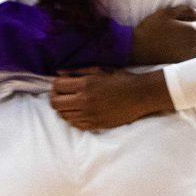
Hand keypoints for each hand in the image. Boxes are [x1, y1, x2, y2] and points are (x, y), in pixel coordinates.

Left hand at [50, 69, 171, 131]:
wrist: (140, 96)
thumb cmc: (121, 79)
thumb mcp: (100, 70)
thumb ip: (77, 71)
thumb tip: (59, 73)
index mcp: (86, 84)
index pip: (57, 86)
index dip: (56, 84)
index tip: (60, 84)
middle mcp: (85, 101)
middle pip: (55, 103)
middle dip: (55, 97)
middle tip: (61, 95)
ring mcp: (90, 115)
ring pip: (63, 115)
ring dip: (64, 108)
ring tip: (71, 103)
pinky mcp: (96, 125)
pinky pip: (75, 124)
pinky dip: (72, 118)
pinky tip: (79, 112)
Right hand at [133, 2, 195, 65]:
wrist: (138, 48)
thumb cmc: (151, 27)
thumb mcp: (167, 13)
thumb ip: (185, 10)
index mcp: (191, 30)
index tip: (195, 17)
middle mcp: (194, 44)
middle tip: (194, 24)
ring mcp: (190, 55)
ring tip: (194, 35)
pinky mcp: (184, 62)